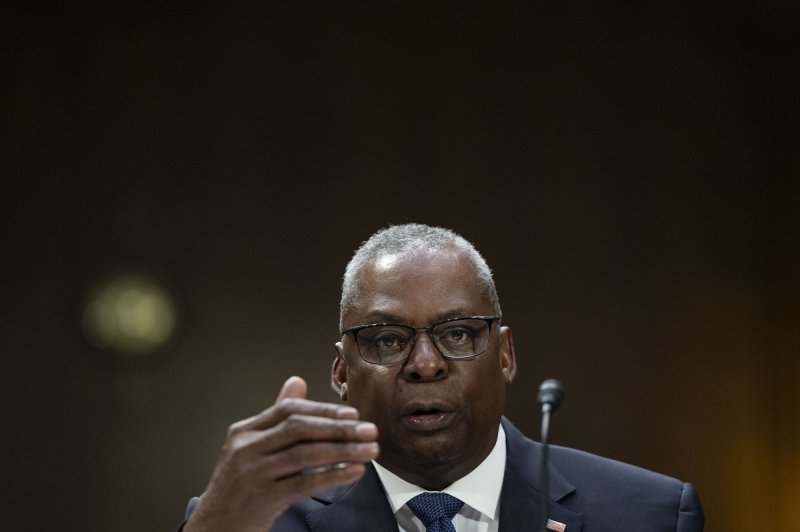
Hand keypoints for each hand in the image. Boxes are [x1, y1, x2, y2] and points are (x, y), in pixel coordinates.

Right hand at [183, 376, 378, 531]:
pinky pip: (303, 483)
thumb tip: (297, 382)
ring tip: (369, 450)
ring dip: (342, 451)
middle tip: (369, 430)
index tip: (352, 415)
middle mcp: (246, 448)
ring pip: (304, 455)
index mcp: (245, 431)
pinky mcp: (262, 498)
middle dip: (339, 428)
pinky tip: (353, 472)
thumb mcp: (251, 447)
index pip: (289, 410)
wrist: (213, 527)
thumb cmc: (237, 486)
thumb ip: (276, 417)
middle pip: (299, 429)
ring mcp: (253, 473)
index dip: (323, 411)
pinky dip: (332, 476)